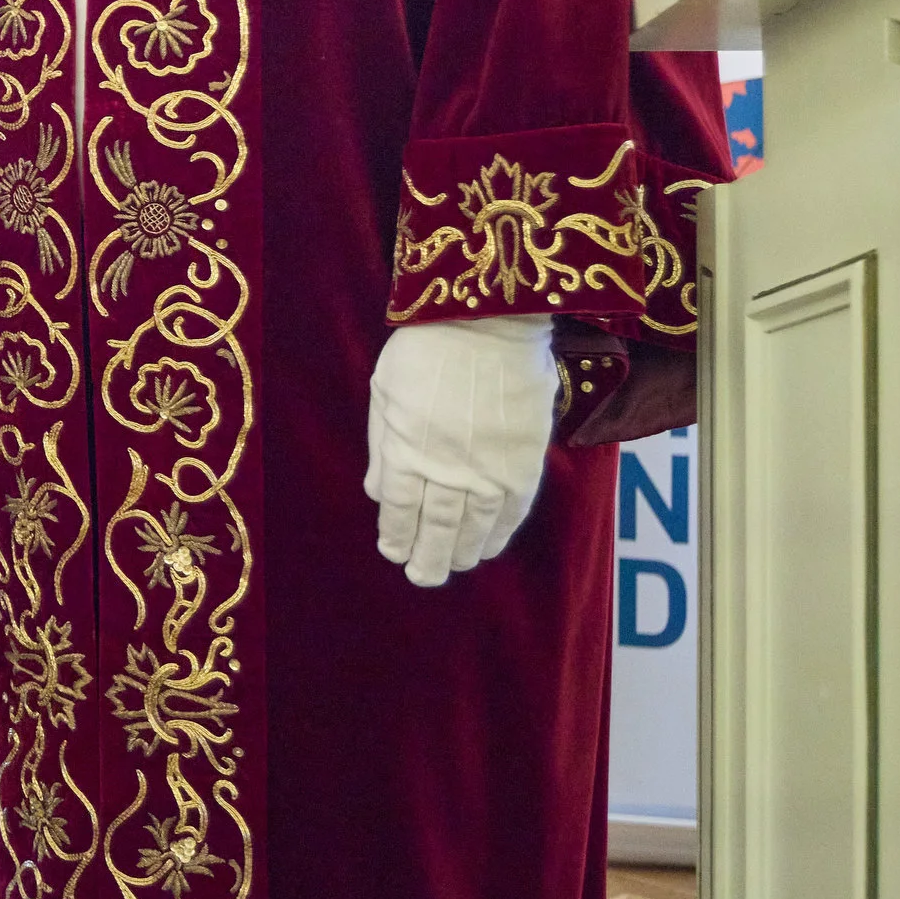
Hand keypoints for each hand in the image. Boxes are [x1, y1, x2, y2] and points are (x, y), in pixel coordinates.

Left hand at [363, 313, 558, 587]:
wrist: (488, 321)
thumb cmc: (426, 348)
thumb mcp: (386, 391)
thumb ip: (382, 445)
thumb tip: (375, 493)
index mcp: (406, 447)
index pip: (399, 507)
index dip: (396, 534)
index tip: (393, 552)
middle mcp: (446, 466)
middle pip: (436, 525)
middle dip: (427, 556)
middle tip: (422, 577)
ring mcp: (487, 466)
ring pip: (474, 524)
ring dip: (462, 551)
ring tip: (453, 565)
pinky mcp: (524, 460)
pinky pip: (512, 509)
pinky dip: (499, 532)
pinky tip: (489, 546)